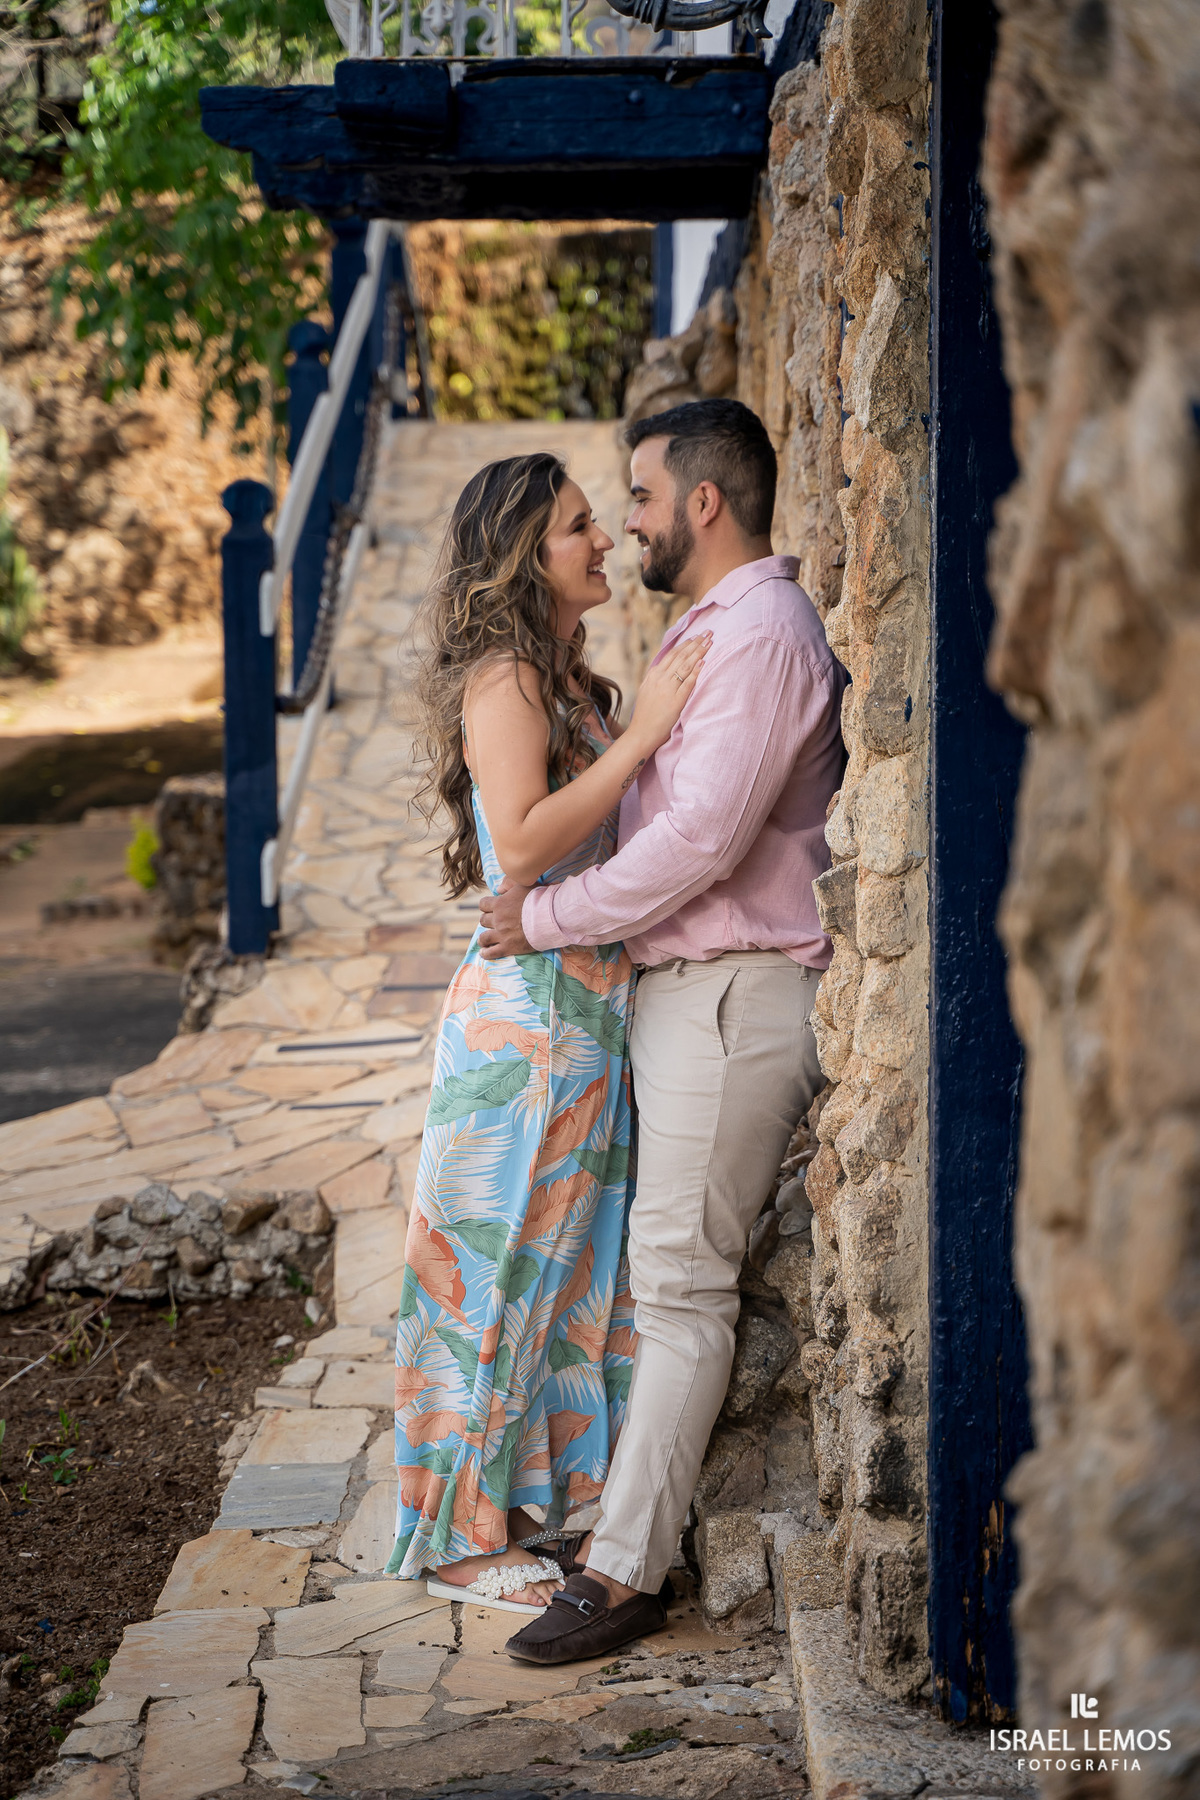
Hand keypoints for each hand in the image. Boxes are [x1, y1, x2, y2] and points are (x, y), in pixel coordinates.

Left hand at [479, 881, 533, 958]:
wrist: (550, 917)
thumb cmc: (539, 899)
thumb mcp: (523, 884)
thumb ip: (508, 883)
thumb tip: (497, 889)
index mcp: (499, 904)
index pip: (483, 904)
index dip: (486, 906)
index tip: (490, 908)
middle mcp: (498, 919)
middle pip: (483, 921)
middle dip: (487, 921)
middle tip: (493, 923)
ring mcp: (502, 934)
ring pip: (484, 938)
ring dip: (483, 939)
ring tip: (484, 941)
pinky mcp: (508, 947)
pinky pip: (491, 953)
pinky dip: (485, 953)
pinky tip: (484, 953)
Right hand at [626, 632, 710, 752]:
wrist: (641, 733)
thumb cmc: (646, 715)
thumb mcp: (646, 690)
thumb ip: (656, 677)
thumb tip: (665, 666)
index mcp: (654, 675)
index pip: (672, 654)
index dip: (685, 644)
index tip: (696, 636)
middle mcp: (660, 679)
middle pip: (681, 656)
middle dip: (696, 642)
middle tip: (708, 632)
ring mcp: (668, 689)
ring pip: (685, 665)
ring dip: (699, 651)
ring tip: (710, 642)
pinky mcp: (675, 701)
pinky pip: (688, 683)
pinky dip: (696, 671)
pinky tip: (704, 661)